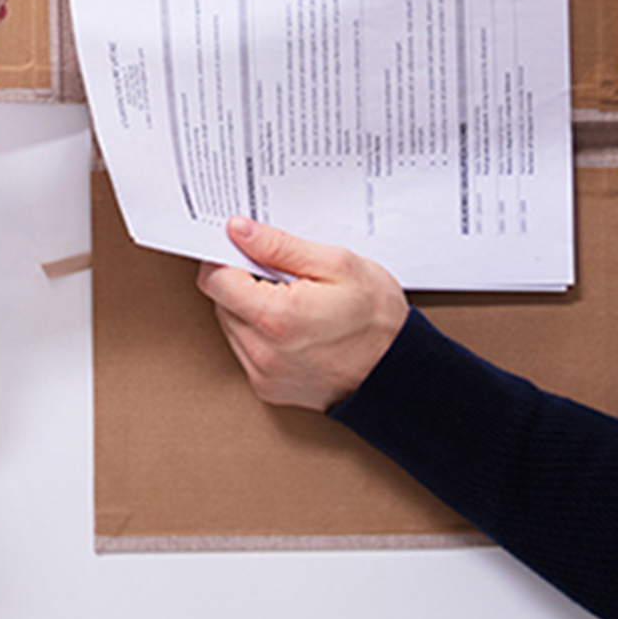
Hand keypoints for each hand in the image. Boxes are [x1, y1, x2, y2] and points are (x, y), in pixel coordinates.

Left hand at [195, 216, 409, 411]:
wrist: (402, 375)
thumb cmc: (378, 321)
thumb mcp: (337, 265)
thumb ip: (279, 245)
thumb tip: (238, 231)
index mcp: (274, 317)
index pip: (214, 279)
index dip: (227, 258)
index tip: (245, 250)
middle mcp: (262, 351)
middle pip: (221, 302)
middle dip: (242, 282)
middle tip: (281, 276)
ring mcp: (263, 373)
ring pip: (231, 325)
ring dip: (251, 308)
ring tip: (293, 302)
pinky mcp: (267, 387)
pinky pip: (245, 349)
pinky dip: (260, 334)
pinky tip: (293, 327)